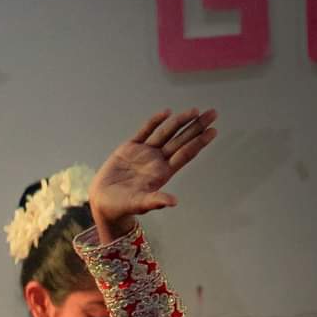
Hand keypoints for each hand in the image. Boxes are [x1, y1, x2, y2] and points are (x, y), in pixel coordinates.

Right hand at [89, 108, 217, 231]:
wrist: (102, 202)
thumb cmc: (122, 207)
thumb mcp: (139, 204)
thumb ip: (156, 201)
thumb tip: (173, 202)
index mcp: (162, 173)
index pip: (185, 154)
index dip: (199, 142)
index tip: (213, 131)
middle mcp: (157, 161)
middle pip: (181, 140)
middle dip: (196, 127)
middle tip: (213, 113)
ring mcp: (144, 153)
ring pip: (166, 133)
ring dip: (180, 121)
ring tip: (195, 110)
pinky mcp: (130, 148)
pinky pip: (145, 131)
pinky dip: (155, 121)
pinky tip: (166, 112)